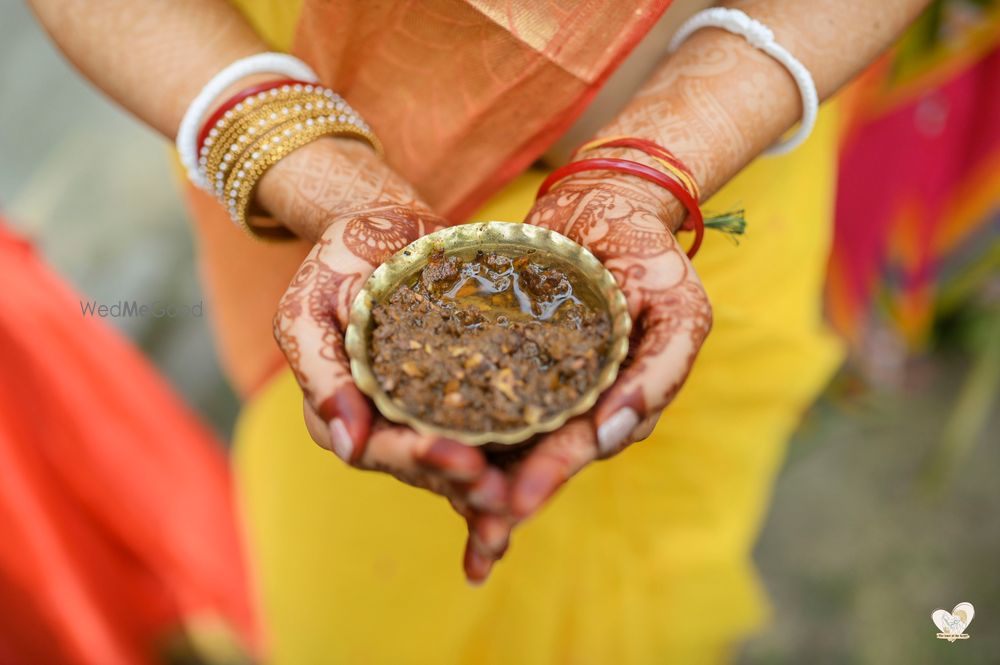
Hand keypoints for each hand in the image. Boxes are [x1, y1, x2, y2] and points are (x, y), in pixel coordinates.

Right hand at [264, 140, 506, 518]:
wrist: (387, 231)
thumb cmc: (340, 263)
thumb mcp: (310, 306)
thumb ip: (320, 371)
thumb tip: (347, 443)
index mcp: (341, 412)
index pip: (378, 449)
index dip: (418, 459)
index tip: (458, 460)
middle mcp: (382, 426)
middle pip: (424, 470)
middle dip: (463, 485)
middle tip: (504, 496)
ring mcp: (422, 420)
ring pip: (457, 467)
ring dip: (489, 489)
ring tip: (524, 499)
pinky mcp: (460, 404)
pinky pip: (484, 441)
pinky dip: (508, 468)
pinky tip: (533, 489)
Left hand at [461, 169, 712, 579]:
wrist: (604, 202)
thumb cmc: (651, 256)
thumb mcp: (679, 310)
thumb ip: (659, 373)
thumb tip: (614, 436)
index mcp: (615, 406)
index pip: (578, 448)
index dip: (548, 476)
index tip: (514, 502)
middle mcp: (569, 402)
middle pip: (527, 452)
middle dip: (494, 486)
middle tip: (456, 510)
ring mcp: (529, 377)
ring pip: (492, 429)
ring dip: (463, 458)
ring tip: (425, 474)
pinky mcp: (495, 349)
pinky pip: (467, 382)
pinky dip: (442, 408)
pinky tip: (407, 424)